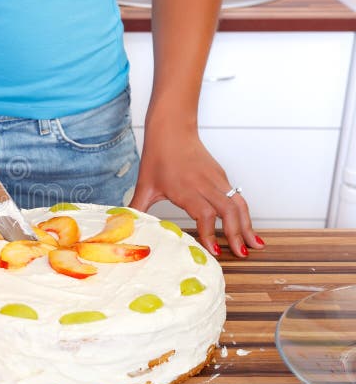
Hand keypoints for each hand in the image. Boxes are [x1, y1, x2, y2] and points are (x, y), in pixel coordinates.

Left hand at [129, 125, 264, 257]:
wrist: (172, 129)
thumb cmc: (158, 156)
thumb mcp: (145, 185)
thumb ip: (137, 208)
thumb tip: (126, 225)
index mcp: (185, 188)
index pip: (204, 214)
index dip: (210, 234)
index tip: (215, 252)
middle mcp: (205, 183)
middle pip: (228, 210)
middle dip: (237, 234)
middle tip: (241, 254)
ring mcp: (216, 179)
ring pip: (238, 203)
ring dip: (247, 224)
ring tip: (255, 244)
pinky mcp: (221, 176)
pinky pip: (238, 196)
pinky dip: (244, 213)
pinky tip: (246, 228)